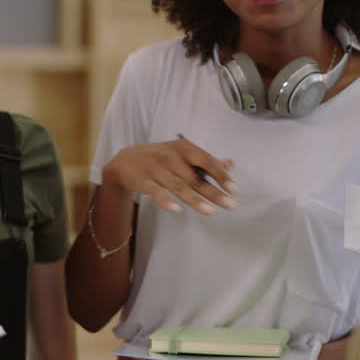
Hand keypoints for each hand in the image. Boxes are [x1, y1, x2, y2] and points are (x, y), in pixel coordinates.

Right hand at [101, 136, 237, 214]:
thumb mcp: (181, 154)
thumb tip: (229, 164)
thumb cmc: (159, 158)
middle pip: (195, 177)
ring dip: (195, 200)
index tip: (234, 190)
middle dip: (214, 192)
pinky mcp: (143, 181)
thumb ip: (205, 161)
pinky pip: (156, 192)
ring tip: (211, 212)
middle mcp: (170, 156)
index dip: (221, 175)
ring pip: (179, 186)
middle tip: (230, 205)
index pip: (206, 161)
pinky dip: (166, 200)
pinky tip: (177, 210)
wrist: (125, 160)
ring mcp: (156, 168)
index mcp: (183, 148)